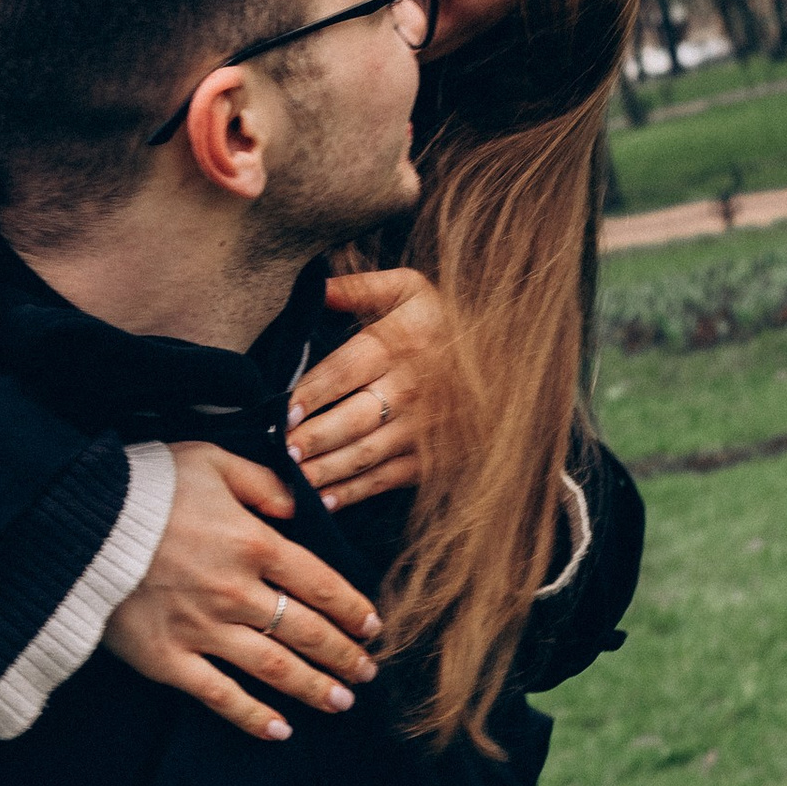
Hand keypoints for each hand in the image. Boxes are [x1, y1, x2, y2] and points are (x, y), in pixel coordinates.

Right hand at [103, 440, 382, 743]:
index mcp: (254, 543)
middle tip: (366, 672)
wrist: (73, 523)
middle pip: (307, 632)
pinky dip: (252, 717)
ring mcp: (202, 629)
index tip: (373, 627)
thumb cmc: (143, 486)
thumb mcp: (210, 460)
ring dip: (314, 689)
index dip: (353, 610)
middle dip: (344, 656)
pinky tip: (280, 731)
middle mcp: (237, 592)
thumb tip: (298, 506)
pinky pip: (219, 696)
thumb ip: (262, 482)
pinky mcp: (166, 659)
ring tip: (342, 702)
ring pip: (275, 669)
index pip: (321, 584)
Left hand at [287, 269, 453, 505]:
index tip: (280, 411)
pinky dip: (354, 492)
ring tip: (291, 480)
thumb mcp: (408, 290)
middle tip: (280, 451)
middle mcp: (410, 390)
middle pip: (354, 419)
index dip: (311, 392)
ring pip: (366, 454)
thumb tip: (315, 284)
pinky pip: (386, 479)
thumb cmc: (443, 322)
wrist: (506, 359)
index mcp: (398, 345)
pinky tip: (324, 501)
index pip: (345, 370)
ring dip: (326, 470)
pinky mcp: (431, 458)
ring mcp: (421, 429)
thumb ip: (358, 288)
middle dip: (315, 437)